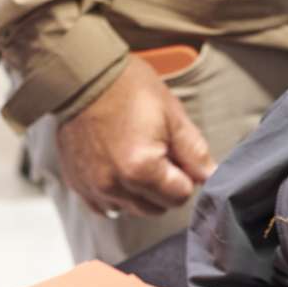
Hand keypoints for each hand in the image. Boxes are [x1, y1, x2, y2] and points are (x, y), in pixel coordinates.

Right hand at [54, 60, 213, 218]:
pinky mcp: (78, 184)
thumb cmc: (127, 89)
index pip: (179, 196)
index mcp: (140, 168)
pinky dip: (115, 195)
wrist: (82, 77)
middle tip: (159, 155)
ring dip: (139, 193)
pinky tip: (117, 171)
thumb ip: (194, 152)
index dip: (185, 176)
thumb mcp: (171, 114)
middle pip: (155, 208)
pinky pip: (104, 206)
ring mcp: (92, 187)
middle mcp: (113, 185)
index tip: (176, 156)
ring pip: (130, 210)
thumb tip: (209, 176)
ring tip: (135, 160)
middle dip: (163, 188)